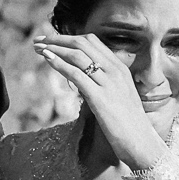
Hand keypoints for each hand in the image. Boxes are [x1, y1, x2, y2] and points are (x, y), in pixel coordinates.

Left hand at [32, 33, 165, 169]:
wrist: (141, 142)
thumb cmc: (127, 124)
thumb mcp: (117, 96)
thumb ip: (102, 83)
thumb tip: (80, 78)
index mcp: (120, 68)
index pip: (92, 42)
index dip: (70, 37)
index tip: (52, 39)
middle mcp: (115, 70)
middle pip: (83, 44)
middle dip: (58, 39)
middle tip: (39, 40)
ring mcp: (108, 83)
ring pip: (78, 55)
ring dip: (54, 49)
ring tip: (38, 48)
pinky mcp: (99, 97)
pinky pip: (76, 74)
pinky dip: (59, 63)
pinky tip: (47, 59)